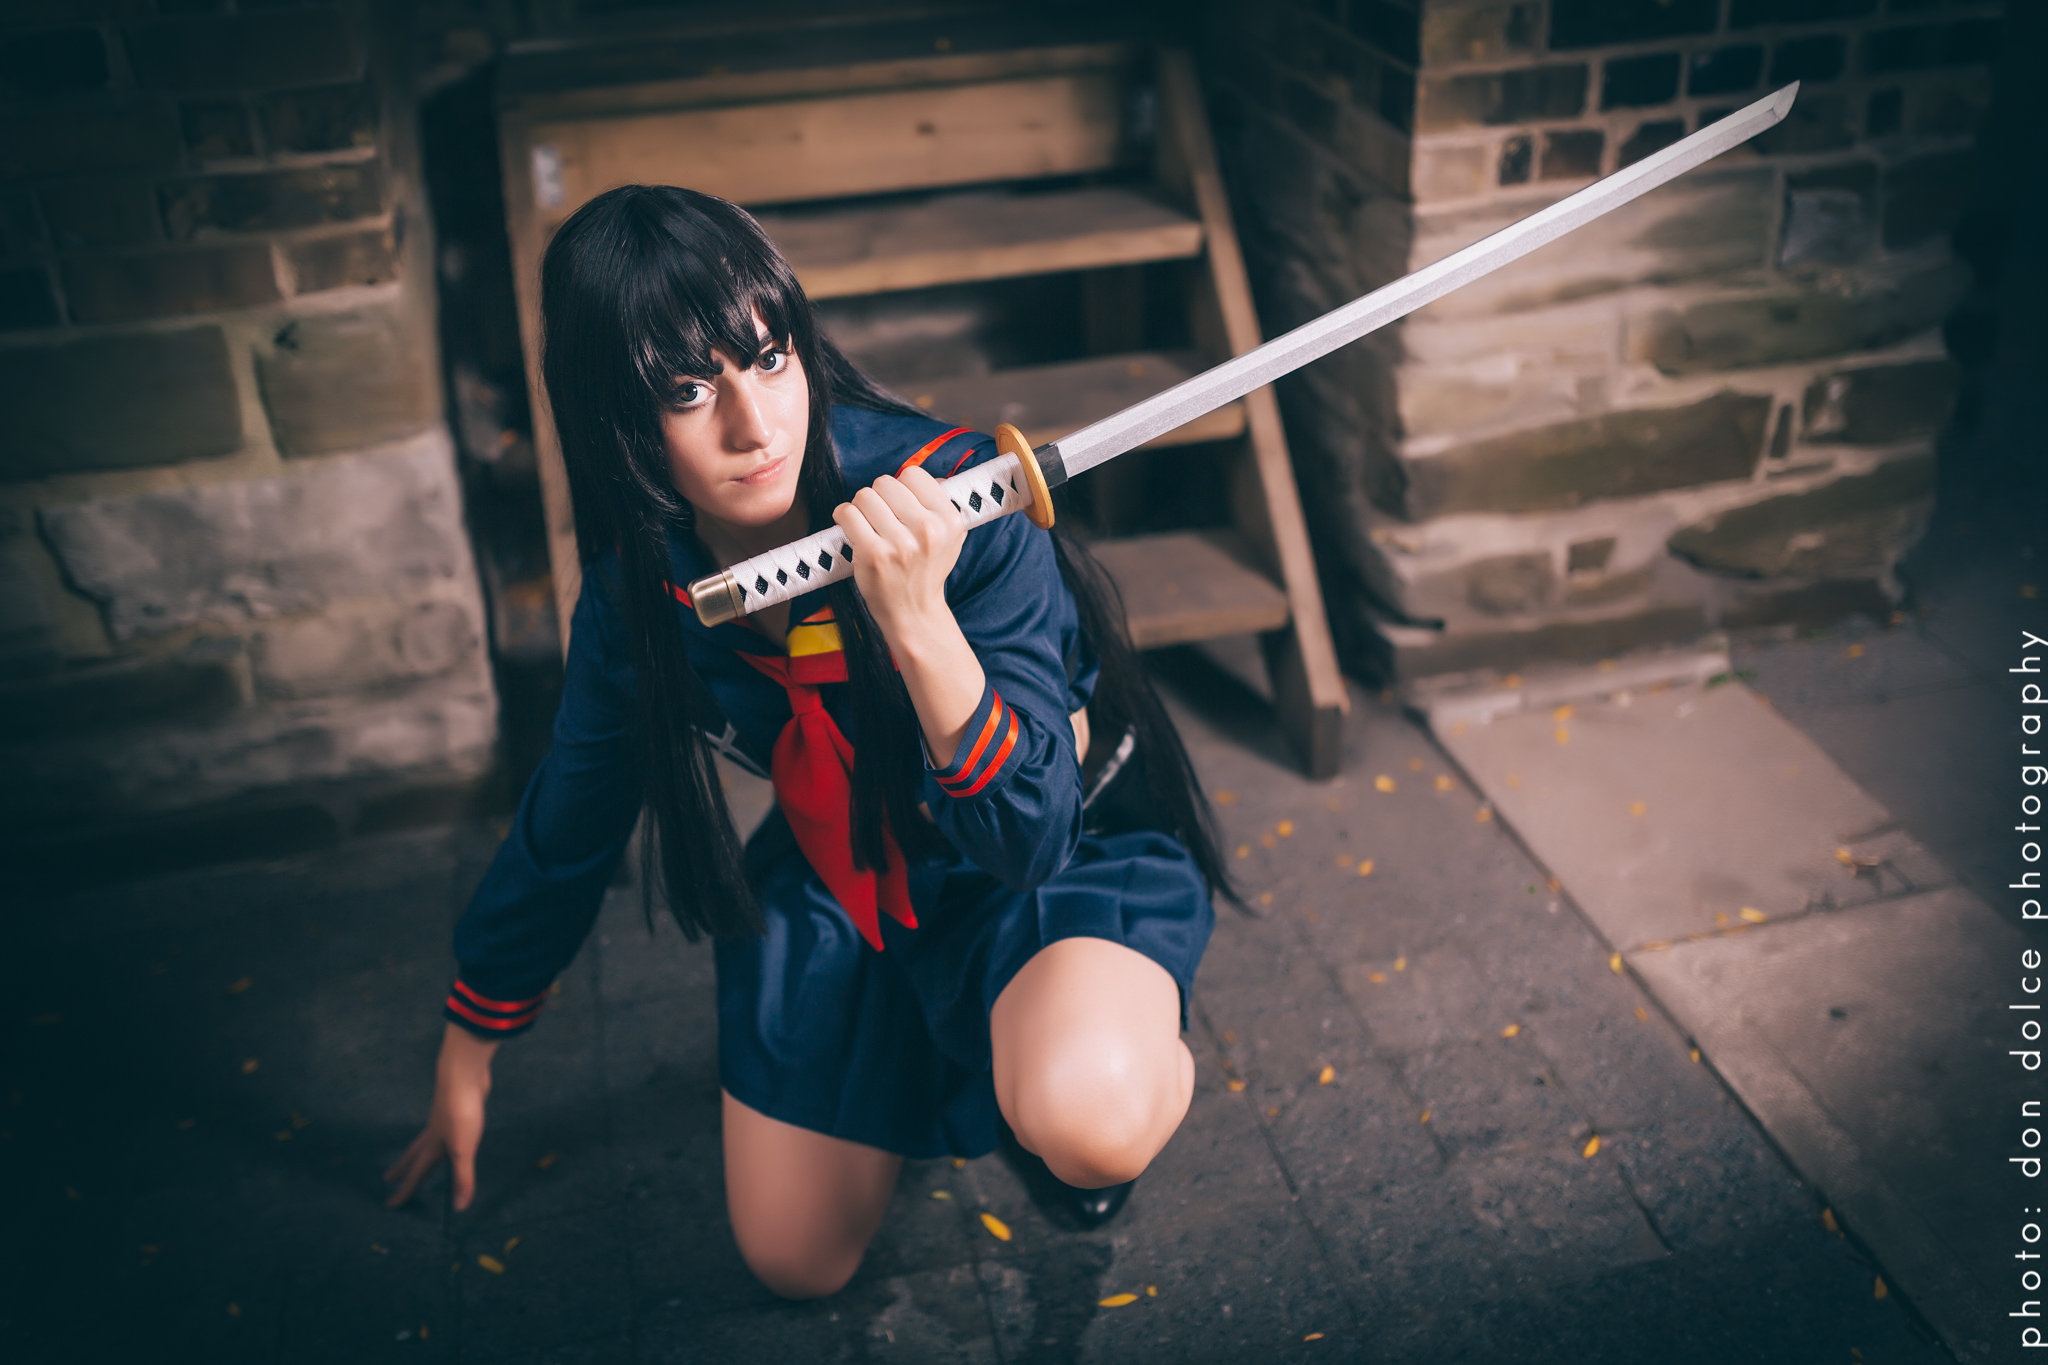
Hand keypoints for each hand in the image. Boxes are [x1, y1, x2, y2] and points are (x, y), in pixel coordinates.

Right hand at [383, 1021, 498, 1210]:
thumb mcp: (464, 1149)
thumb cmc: (461, 1111)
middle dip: (402, 1169)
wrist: (462, 1073)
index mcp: (434, 1146)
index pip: (417, 1174)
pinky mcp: (455, 1106)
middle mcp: (434, 1133)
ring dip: (418, 1150)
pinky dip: (438, 1133)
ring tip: (417, 1154)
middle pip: (414, 1155)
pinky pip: (442, 1125)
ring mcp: (442, 1118)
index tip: (389, 1205)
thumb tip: (459, 1208)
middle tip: (388, 1178)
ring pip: (425, 1139)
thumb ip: (463, 1177)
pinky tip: (446, 1128)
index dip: (405, 1192)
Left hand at [831, 465, 984, 765]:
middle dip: (878, 498)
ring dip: (860, 508)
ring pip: (864, 496)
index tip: (898, 505)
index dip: (901, 488)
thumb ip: (937, 505)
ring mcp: (900, 543)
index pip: (914, 475)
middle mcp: (928, 530)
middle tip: (880, 519)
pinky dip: (844, 517)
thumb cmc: (925, 571)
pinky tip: (852, 530)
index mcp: (950, 520)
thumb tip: (913, 476)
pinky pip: (847, 513)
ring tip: (867, 526)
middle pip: (886, 483)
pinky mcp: (874, 554)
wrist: (914, 613)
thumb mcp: (949, 537)